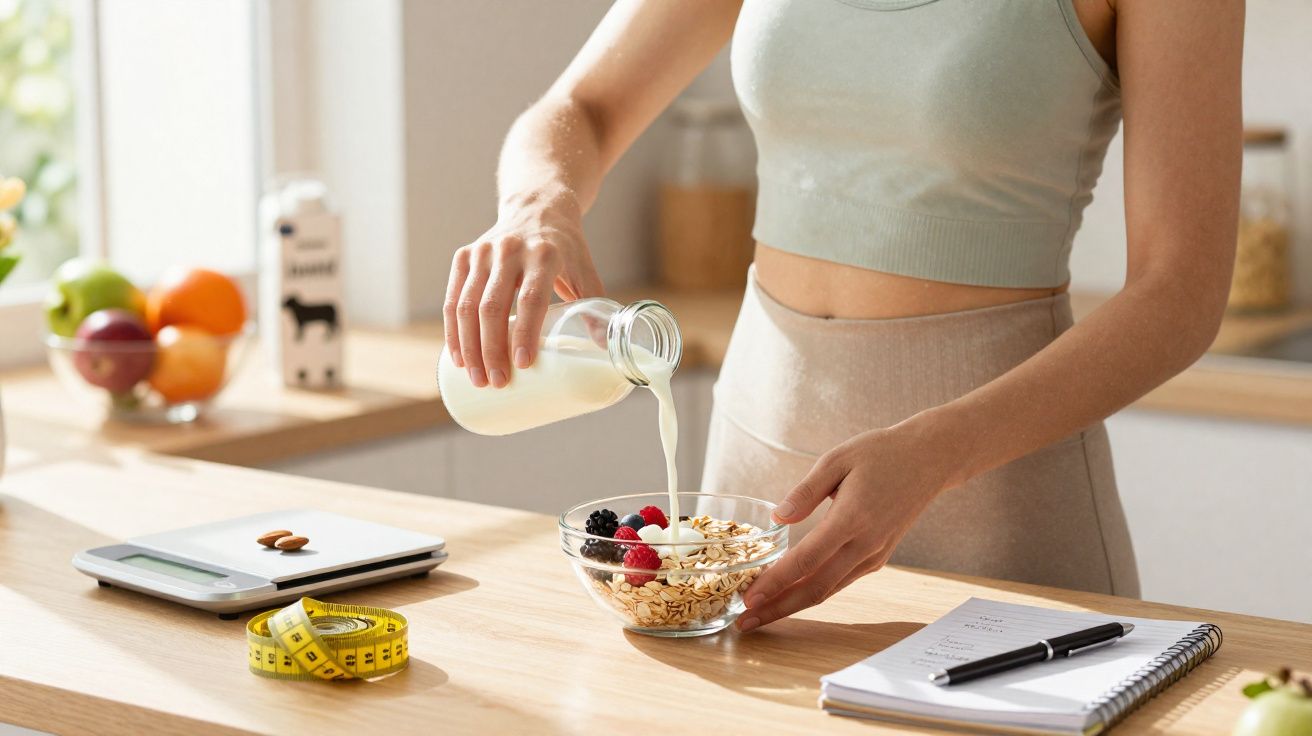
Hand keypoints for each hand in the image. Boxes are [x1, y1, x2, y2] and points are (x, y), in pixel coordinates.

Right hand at [444, 189, 603, 388]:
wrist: (537, 207)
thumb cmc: (566, 249)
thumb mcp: (586, 271)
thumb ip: (595, 307)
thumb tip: (608, 351)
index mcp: (545, 254)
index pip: (531, 299)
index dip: (524, 334)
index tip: (522, 365)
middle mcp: (510, 250)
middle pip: (492, 307)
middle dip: (492, 350)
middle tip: (497, 382)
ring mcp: (483, 252)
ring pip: (466, 306)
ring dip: (469, 347)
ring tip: (477, 378)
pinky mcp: (464, 256)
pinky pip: (452, 298)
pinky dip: (452, 331)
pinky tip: (459, 356)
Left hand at [737, 423, 952, 631]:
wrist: (929, 460)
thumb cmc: (881, 453)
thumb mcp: (837, 459)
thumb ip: (805, 492)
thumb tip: (777, 518)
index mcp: (852, 518)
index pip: (806, 560)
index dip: (776, 582)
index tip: (749, 598)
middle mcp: (866, 544)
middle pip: (816, 588)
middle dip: (778, 608)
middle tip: (745, 623)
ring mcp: (875, 555)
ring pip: (829, 590)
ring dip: (793, 605)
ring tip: (761, 614)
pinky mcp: (878, 557)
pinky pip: (842, 581)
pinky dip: (814, 592)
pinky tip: (790, 595)